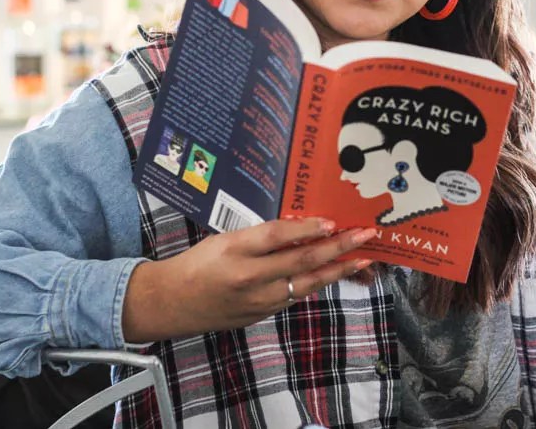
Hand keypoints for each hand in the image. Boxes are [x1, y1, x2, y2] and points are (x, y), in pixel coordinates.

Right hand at [123, 218, 376, 341]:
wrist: (171, 304)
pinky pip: (297, 297)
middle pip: (301, 260)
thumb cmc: (197, 264)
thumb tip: (300, 228)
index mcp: (235, 251)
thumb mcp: (224, 239)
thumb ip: (260, 236)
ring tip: (363, 258)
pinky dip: (318, 283)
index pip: (277, 236)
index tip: (333, 221)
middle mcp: (249, 278)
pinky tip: (335, 273)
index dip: (307, 228)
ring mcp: (259, 301)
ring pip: (307, 283)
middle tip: (365, 236)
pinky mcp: (263, 315)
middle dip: (339, 247)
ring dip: (338, 270)